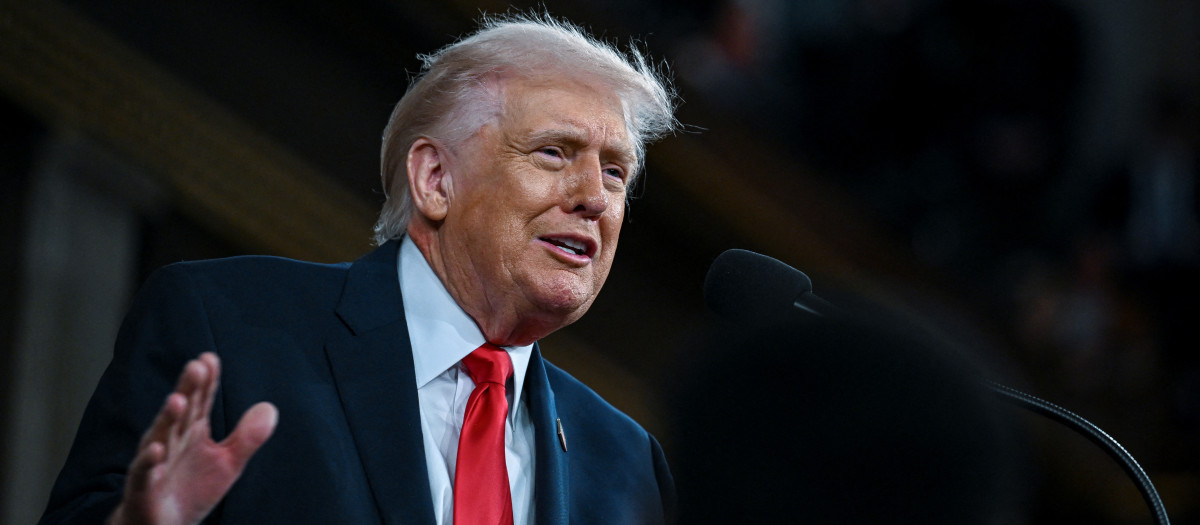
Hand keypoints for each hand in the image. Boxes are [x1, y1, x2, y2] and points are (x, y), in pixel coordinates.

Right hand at [108, 352, 277, 524]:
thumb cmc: (192, 488)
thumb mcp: (228, 462)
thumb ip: (248, 436)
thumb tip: (270, 407)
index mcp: (192, 430)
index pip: (201, 400)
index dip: (206, 381)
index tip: (210, 359)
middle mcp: (171, 440)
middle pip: (181, 411)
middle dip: (188, 389)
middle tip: (196, 366)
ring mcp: (155, 463)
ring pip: (160, 436)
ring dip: (168, 418)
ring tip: (178, 400)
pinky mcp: (143, 488)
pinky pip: (144, 472)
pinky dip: (148, 461)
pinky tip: (157, 448)